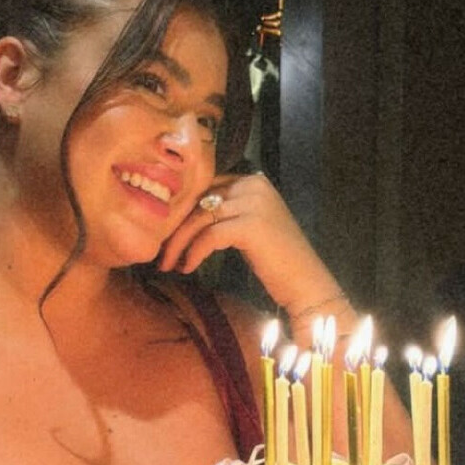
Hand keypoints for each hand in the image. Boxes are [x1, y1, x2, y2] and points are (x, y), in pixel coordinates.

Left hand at [156, 171, 348, 327]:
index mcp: (252, 180)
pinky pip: (209, 235)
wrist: (306, 284)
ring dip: (178, 243)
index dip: (180, 209)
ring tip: (168, 264)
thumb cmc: (276, 261)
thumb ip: (224, 212)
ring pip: (198, 218)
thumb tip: (181, 216)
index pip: (204, 186)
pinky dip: (194, 252)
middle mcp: (253, 184)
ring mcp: (253, 203)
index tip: (163, 233)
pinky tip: (187, 268)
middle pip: (197, 199)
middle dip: (173, 227)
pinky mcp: (251, 225)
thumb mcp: (248, 226)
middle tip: (159, 252)